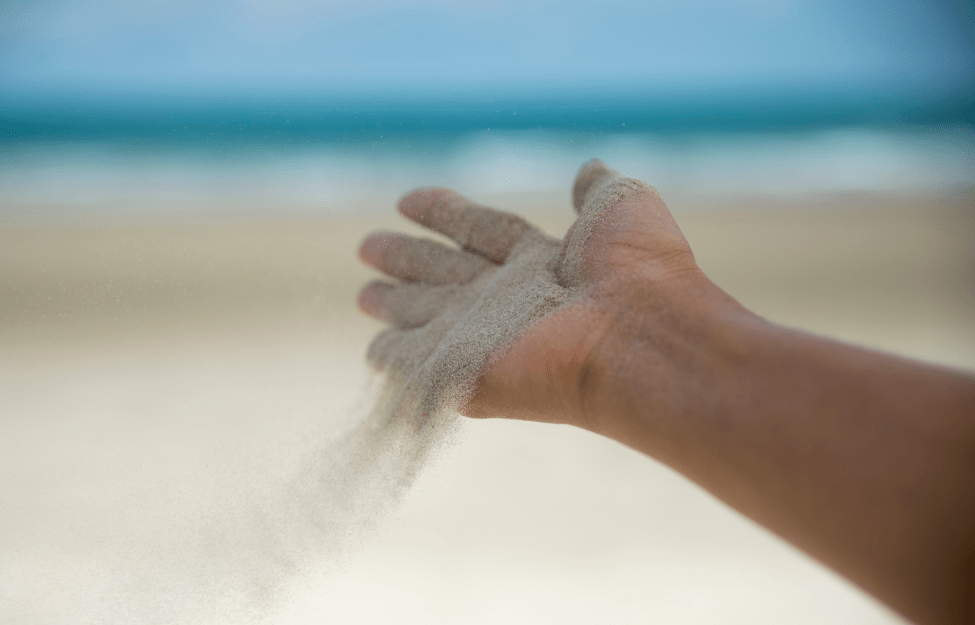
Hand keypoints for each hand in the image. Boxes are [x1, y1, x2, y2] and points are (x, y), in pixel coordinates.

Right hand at [357, 159, 736, 431]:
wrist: (637, 336)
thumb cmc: (638, 270)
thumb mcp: (621, 206)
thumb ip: (596, 188)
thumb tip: (588, 168)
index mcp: (539, 260)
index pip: (480, 231)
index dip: (444, 214)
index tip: (407, 200)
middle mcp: (509, 298)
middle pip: (446, 272)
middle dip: (406, 258)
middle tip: (367, 247)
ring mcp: (488, 338)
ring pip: (429, 316)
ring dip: (396, 306)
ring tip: (365, 296)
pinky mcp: (469, 376)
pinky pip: (422, 367)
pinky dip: (398, 361)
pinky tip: (377, 354)